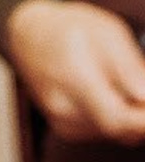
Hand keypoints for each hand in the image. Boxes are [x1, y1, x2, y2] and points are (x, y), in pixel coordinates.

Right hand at [4, 0, 144, 143]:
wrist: (28, 35)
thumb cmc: (69, 28)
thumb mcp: (108, 33)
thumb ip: (130, 68)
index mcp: (73, 77)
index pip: (116, 118)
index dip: (144, 120)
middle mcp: (62, 106)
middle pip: (120, 130)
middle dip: (142, 116)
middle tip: (142, 86)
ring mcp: (61, 120)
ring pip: (116, 133)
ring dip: (133, 116)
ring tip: (127, 84)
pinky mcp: (66, 128)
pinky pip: (105, 132)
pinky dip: (119, 118)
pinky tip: (115, 95)